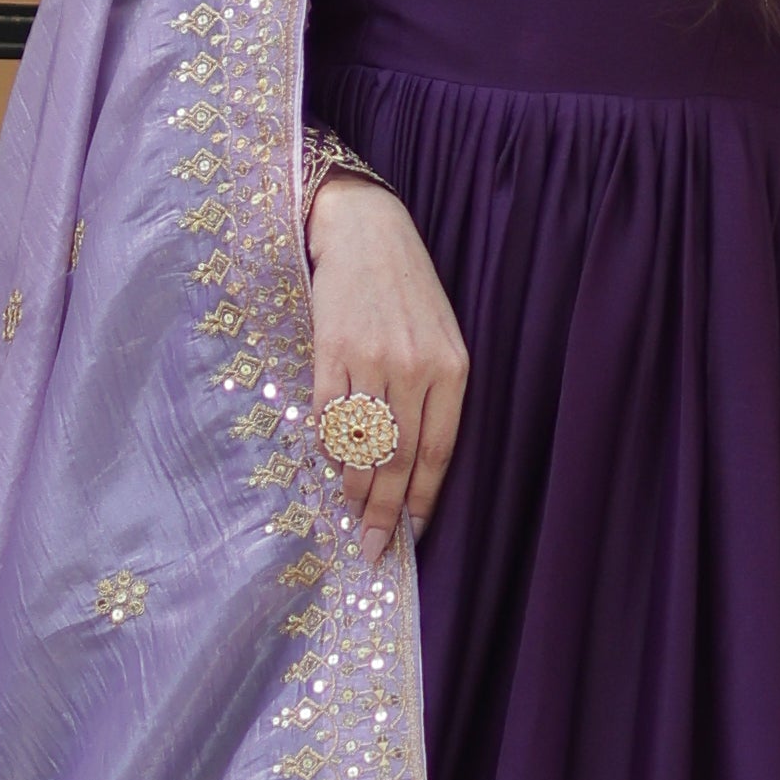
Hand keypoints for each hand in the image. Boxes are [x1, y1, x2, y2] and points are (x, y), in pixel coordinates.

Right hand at [306, 176, 470, 560]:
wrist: (366, 231)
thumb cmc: (407, 289)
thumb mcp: (441, 337)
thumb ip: (434, 394)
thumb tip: (410, 462)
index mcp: (452, 369)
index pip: (439, 452)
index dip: (423, 501)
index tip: (411, 535)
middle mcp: (415, 369)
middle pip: (399, 459)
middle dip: (384, 511)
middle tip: (372, 548)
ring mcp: (371, 360)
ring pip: (362, 444)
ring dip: (353, 486)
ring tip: (349, 514)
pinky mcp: (332, 350)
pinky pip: (328, 414)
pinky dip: (327, 445)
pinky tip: (329, 461)